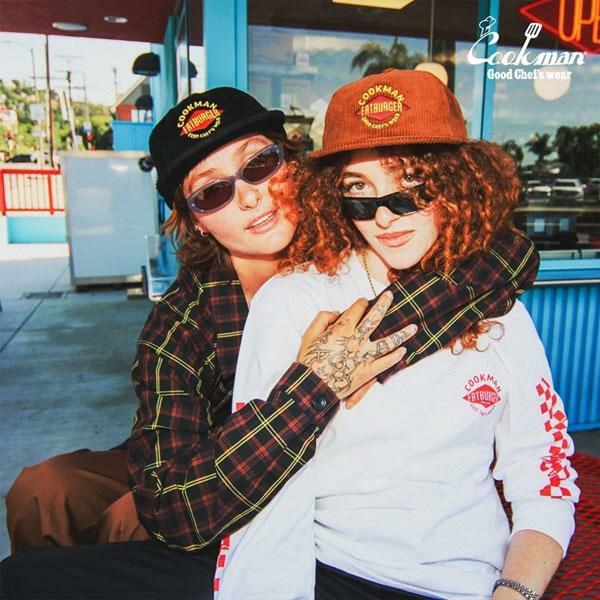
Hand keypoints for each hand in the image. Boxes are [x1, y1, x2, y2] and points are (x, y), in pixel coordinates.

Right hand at [297, 292, 416, 398]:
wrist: (313, 386)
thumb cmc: (309, 360)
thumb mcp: (309, 334)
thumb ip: (323, 318)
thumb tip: (338, 313)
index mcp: (342, 328)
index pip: (356, 309)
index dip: (361, 303)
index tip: (364, 301)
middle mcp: (357, 339)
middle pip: (375, 318)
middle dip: (384, 304)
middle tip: (391, 296)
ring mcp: (365, 356)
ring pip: (388, 342)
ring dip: (401, 334)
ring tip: (413, 327)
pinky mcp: (367, 372)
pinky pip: (386, 363)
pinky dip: (395, 357)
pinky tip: (403, 351)